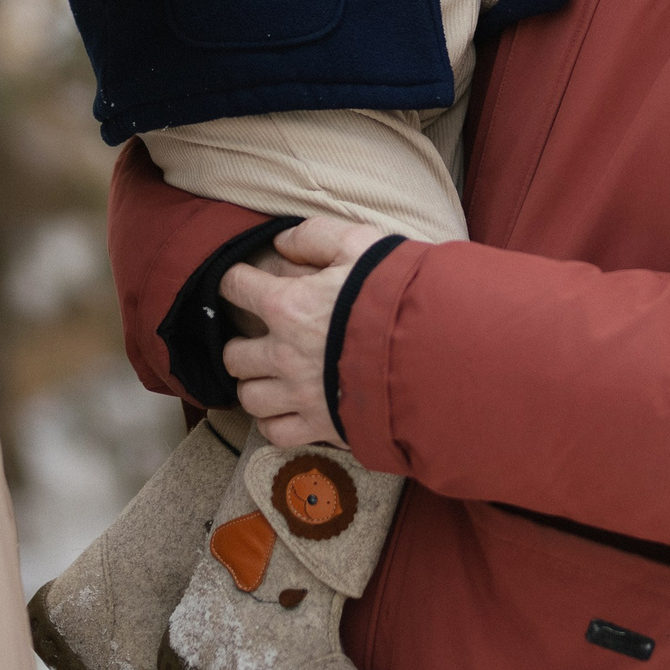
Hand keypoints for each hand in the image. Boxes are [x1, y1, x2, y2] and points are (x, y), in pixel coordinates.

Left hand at [220, 217, 385, 446]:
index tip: (242, 282)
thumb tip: (282, 241)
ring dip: (256, 385)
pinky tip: (287, 408)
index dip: (235, 280)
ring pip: (249, 397)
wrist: (436, 351)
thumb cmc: (397, 293)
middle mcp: (284, 354)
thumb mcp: (359, 244)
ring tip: (272, 376)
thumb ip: (314, 236)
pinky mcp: (320, 425)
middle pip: (233, 355)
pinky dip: (274, 422)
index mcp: (288, 306)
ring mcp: (300, 395)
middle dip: (242, 344)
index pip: (234, 287)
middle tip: (260, 338)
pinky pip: (275, 432)